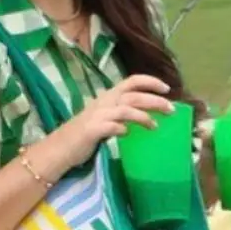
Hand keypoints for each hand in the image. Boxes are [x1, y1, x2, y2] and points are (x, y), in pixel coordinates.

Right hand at [39, 74, 175, 171]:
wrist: (59, 148)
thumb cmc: (85, 135)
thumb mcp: (106, 118)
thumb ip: (123, 113)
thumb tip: (148, 114)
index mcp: (108, 97)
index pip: (132, 81)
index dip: (150, 82)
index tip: (167, 89)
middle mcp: (104, 102)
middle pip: (133, 95)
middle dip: (155, 100)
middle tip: (171, 110)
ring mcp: (97, 116)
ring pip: (125, 108)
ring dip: (143, 116)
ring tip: (155, 126)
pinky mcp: (91, 130)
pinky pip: (110, 126)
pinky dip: (121, 128)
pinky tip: (128, 133)